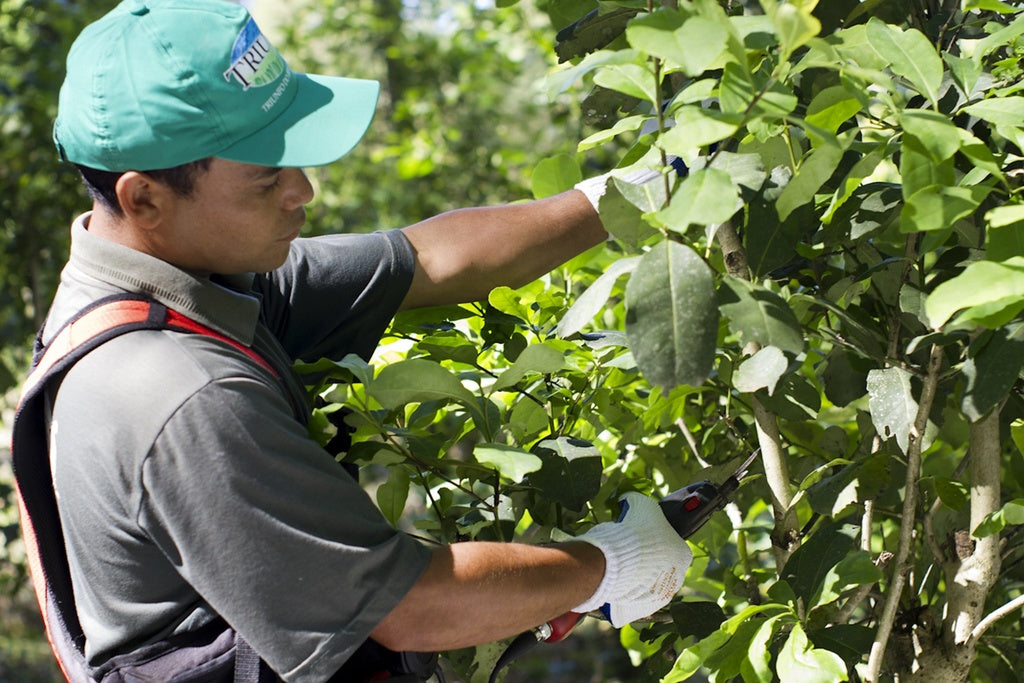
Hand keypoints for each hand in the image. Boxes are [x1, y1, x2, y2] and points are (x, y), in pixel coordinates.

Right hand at [571, 492, 692, 626]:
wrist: (619, 558)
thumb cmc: (636, 528)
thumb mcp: (640, 504)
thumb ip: (637, 502)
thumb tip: (627, 499)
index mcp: (683, 553)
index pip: (672, 543)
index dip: (655, 536)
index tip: (640, 533)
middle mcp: (678, 576)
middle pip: (662, 564)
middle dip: (647, 556)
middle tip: (628, 547)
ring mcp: (662, 594)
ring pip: (650, 581)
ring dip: (638, 574)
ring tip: (619, 563)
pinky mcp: (645, 606)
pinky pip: (637, 595)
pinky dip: (629, 588)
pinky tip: (617, 578)